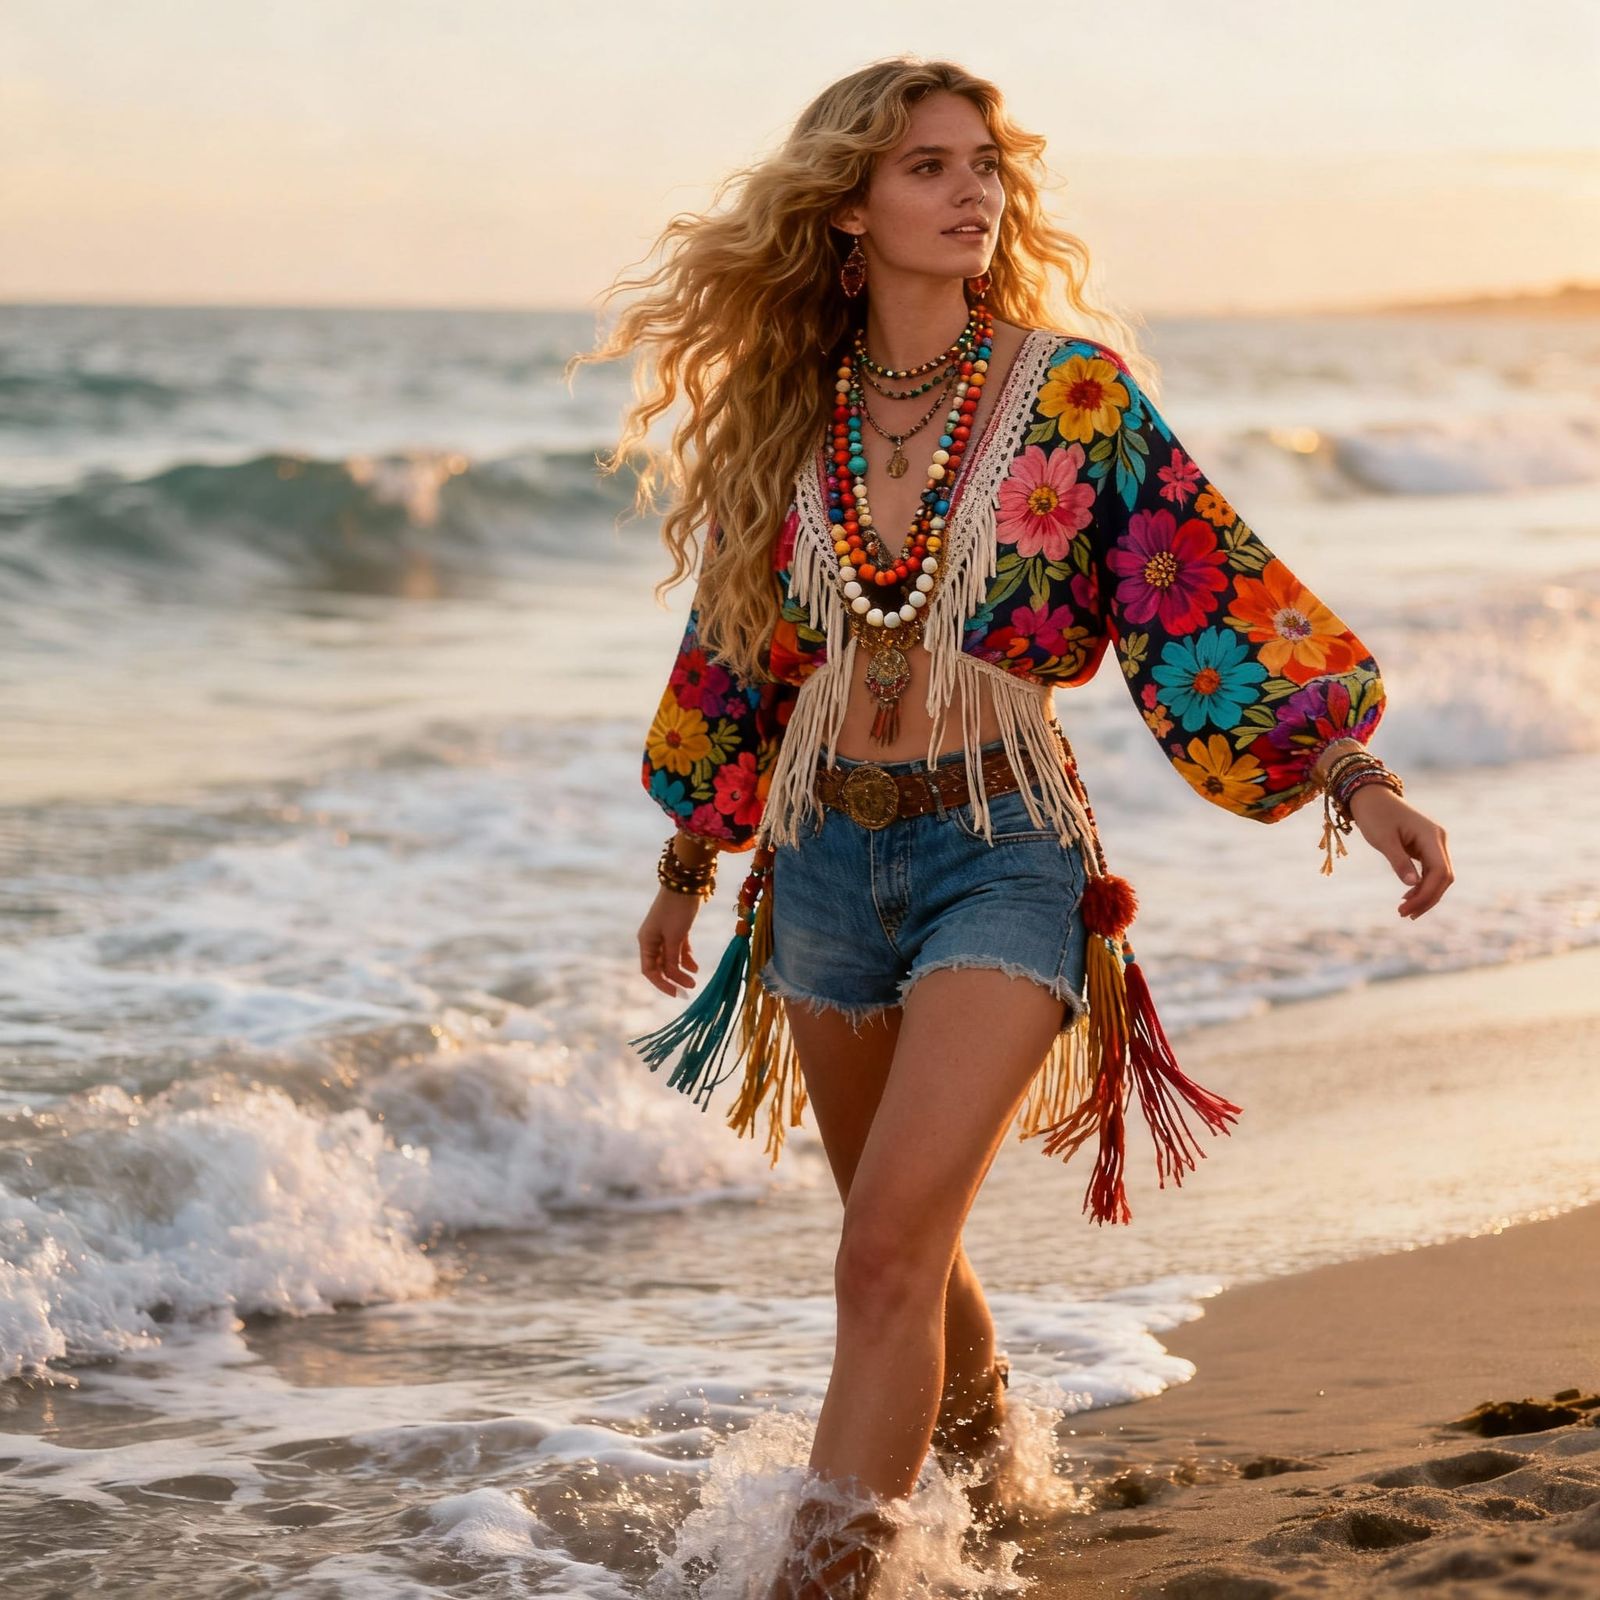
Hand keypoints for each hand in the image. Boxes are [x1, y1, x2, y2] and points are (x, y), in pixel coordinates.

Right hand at [638, 885, 703, 996]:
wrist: (686, 883)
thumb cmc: (676, 911)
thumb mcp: (674, 938)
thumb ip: (672, 959)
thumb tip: (672, 977)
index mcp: (646, 941)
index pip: (650, 970)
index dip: (662, 984)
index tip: (677, 993)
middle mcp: (652, 939)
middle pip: (660, 966)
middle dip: (674, 978)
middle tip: (689, 989)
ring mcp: (664, 933)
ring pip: (671, 958)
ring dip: (681, 969)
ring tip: (695, 979)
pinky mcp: (676, 928)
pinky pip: (679, 948)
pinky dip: (686, 957)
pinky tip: (695, 966)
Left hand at [1346, 785, 1454, 917]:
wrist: (1370, 796)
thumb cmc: (1374, 815)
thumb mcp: (1383, 839)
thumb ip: (1398, 861)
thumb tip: (1412, 885)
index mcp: (1432, 836)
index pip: (1440, 872)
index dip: (1427, 894)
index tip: (1406, 909)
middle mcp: (1438, 839)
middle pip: (1443, 877)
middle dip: (1427, 898)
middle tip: (1404, 914)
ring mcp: (1434, 843)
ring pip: (1438, 876)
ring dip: (1425, 894)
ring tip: (1404, 910)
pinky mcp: (1426, 846)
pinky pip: (1430, 870)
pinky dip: (1421, 885)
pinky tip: (1408, 896)